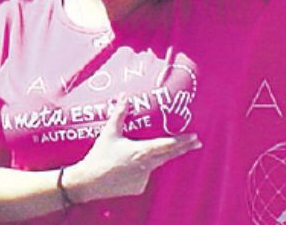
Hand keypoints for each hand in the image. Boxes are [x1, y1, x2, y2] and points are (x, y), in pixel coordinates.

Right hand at [62, 98, 200, 201]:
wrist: (89, 182)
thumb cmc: (99, 156)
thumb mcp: (109, 133)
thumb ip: (119, 114)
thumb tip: (124, 97)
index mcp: (142, 151)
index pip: (168, 145)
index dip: (183, 141)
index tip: (195, 137)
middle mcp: (147, 165)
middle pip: (169, 155)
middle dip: (183, 148)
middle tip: (196, 143)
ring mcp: (144, 178)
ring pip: (155, 165)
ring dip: (157, 158)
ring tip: (147, 152)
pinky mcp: (139, 187)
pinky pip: (144, 176)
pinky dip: (141, 169)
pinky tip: (127, 168)